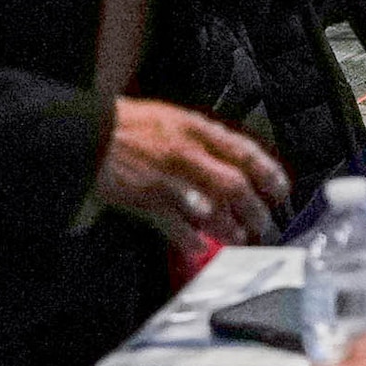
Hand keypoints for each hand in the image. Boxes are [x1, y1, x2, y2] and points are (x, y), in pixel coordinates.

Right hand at [91, 98, 288, 246]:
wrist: (85, 132)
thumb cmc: (125, 124)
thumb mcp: (170, 117)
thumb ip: (200, 137)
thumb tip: (226, 159)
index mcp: (196, 128)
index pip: (245, 151)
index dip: (268, 172)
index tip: (280, 190)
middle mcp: (188, 152)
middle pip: (235, 185)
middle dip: (254, 209)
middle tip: (263, 223)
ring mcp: (167, 177)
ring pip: (211, 209)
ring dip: (229, 228)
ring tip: (238, 239)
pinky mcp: (145, 199)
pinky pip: (175, 225)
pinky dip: (189, 239)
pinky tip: (198, 247)